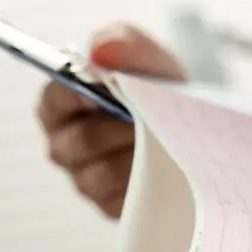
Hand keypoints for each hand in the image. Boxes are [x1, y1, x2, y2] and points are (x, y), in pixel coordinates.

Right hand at [36, 24, 184, 218]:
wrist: (198, 131)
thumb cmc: (162, 92)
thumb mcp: (153, 62)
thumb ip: (127, 44)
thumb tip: (99, 48)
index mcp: (66, 105)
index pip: (52, 100)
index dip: (70, 95)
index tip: (98, 89)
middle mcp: (67, 145)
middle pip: (78, 142)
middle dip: (119, 127)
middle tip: (150, 116)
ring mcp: (86, 179)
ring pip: (102, 174)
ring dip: (137, 154)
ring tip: (165, 139)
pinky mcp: (111, 207)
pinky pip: (122, 200)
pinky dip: (147, 181)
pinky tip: (166, 167)